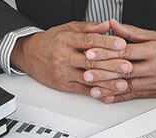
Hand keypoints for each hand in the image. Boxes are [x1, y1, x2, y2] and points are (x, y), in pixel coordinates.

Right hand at [11, 21, 131, 96]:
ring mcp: (64, 72)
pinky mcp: (64, 85)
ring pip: (88, 78)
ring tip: (123, 84)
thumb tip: (108, 25)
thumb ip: (89, 27)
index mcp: (67, 40)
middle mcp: (65, 56)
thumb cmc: (51, 41)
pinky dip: (97, 93)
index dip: (106, 43)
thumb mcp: (68, 28)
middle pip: (91, 61)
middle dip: (111, 65)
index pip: (89, 41)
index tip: (121, 44)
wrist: (28, 54)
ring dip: (107, 82)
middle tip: (128, 66)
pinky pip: (83, 90)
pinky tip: (109, 94)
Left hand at [84, 20, 155, 101]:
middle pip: (125, 71)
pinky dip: (120, 97)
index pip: (126, 53)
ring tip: (93, 89)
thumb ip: (132, 32)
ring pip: (128, 86)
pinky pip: (135, 96)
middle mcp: (155, 69)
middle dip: (103, 72)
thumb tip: (112, 25)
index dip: (107, 53)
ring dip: (109, 88)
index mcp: (155, 51)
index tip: (91, 53)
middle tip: (86, 72)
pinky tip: (108, 98)